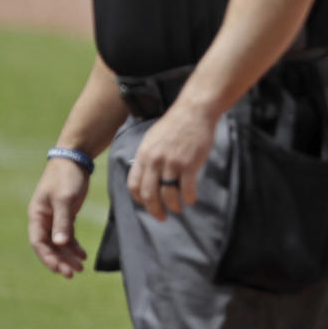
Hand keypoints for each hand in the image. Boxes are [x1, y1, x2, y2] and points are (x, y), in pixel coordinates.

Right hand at [28, 159, 90, 277]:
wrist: (75, 159)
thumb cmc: (66, 177)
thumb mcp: (64, 199)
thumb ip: (62, 221)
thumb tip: (59, 244)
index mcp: (37, 216)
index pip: (38, 243)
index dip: (48, 258)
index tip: (59, 270)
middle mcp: (43, 219)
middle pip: (49, 246)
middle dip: (60, 261)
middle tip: (73, 273)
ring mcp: (54, 218)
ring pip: (59, 243)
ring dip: (68, 256)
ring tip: (81, 268)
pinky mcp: (65, 215)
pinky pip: (67, 235)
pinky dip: (74, 246)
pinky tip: (83, 255)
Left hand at [126, 100, 215, 219]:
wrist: (193, 111)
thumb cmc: (174, 124)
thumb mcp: (152, 139)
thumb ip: (147, 158)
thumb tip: (144, 176)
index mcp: (143, 155)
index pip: (134, 185)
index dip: (139, 199)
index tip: (147, 204)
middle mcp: (155, 161)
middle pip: (149, 195)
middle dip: (154, 210)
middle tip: (161, 217)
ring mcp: (172, 163)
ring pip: (168, 195)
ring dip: (173, 207)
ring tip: (178, 209)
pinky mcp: (189, 164)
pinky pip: (187, 189)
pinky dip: (189, 199)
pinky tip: (191, 199)